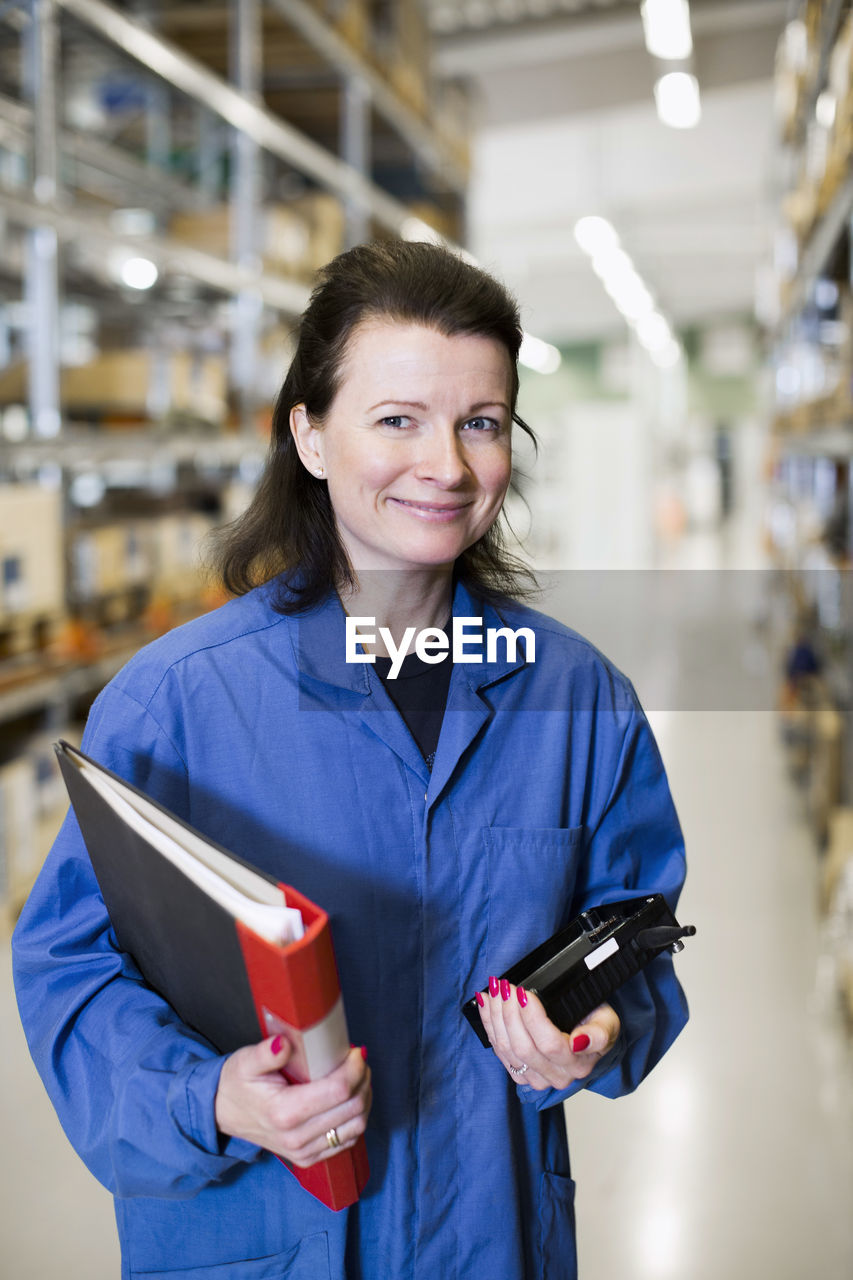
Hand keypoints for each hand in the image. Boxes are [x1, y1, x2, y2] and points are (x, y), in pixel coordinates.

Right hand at [215, 1037, 371, 1167]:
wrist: (223, 1113)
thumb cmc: (237, 1083)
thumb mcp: (246, 1061)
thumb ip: (267, 1053)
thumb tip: (285, 1044)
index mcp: (284, 1112)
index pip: (338, 1091)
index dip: (354, 1069)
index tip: (355, 1051)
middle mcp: (296, 1138)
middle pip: (352, 1109)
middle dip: (362, 1079)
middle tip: (358, 1059)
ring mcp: (304, 1152)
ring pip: (356, 1126)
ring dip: (363, 1098)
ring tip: (357, 1076)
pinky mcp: (309, 1158)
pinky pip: (347, 1140)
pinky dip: (356, 1117)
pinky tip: (350, 1097)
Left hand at [477, 980, 619, 1091]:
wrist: (587, 1037)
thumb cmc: (595, 1025)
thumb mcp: (607, 1023)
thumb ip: (598, 1034)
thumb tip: (578, 1042)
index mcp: (578, 1064)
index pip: (549, 1044)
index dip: (532, 1018)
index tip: (524, 993)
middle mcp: (557, 1076)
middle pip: (524, 1047)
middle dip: (510, 1013)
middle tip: (506, 986)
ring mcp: (537, 1078)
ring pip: (508, 1050)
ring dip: (496, 1017)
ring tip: (495, 990)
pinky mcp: (520, 1074)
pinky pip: (498, 1051)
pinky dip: (489, 1024)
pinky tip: (487, 1004)